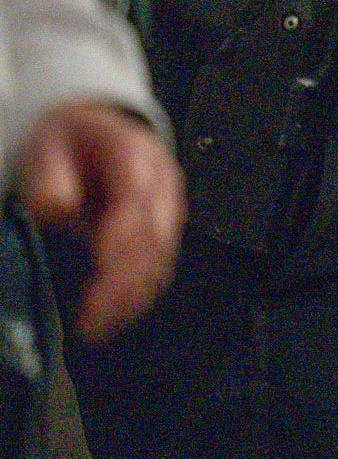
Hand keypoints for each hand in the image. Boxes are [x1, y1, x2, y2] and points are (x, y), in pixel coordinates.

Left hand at [13, 100, 182, 341]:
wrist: (95, 132)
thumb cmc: (69, 143)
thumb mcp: (48, 148)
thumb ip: (51, 179)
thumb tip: (57, 211)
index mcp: (135, 157)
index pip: (135, 204)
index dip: (119, 243)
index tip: (96, 276)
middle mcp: (162, 184)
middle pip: (154, 239)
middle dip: (122, 284)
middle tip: (90, 320)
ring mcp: (168, 208)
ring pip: (163, 257)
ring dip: (133, 296)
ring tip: (98, 326)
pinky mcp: (166, 229)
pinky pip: (161, 265)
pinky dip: (140, 294)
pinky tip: (114, 315)